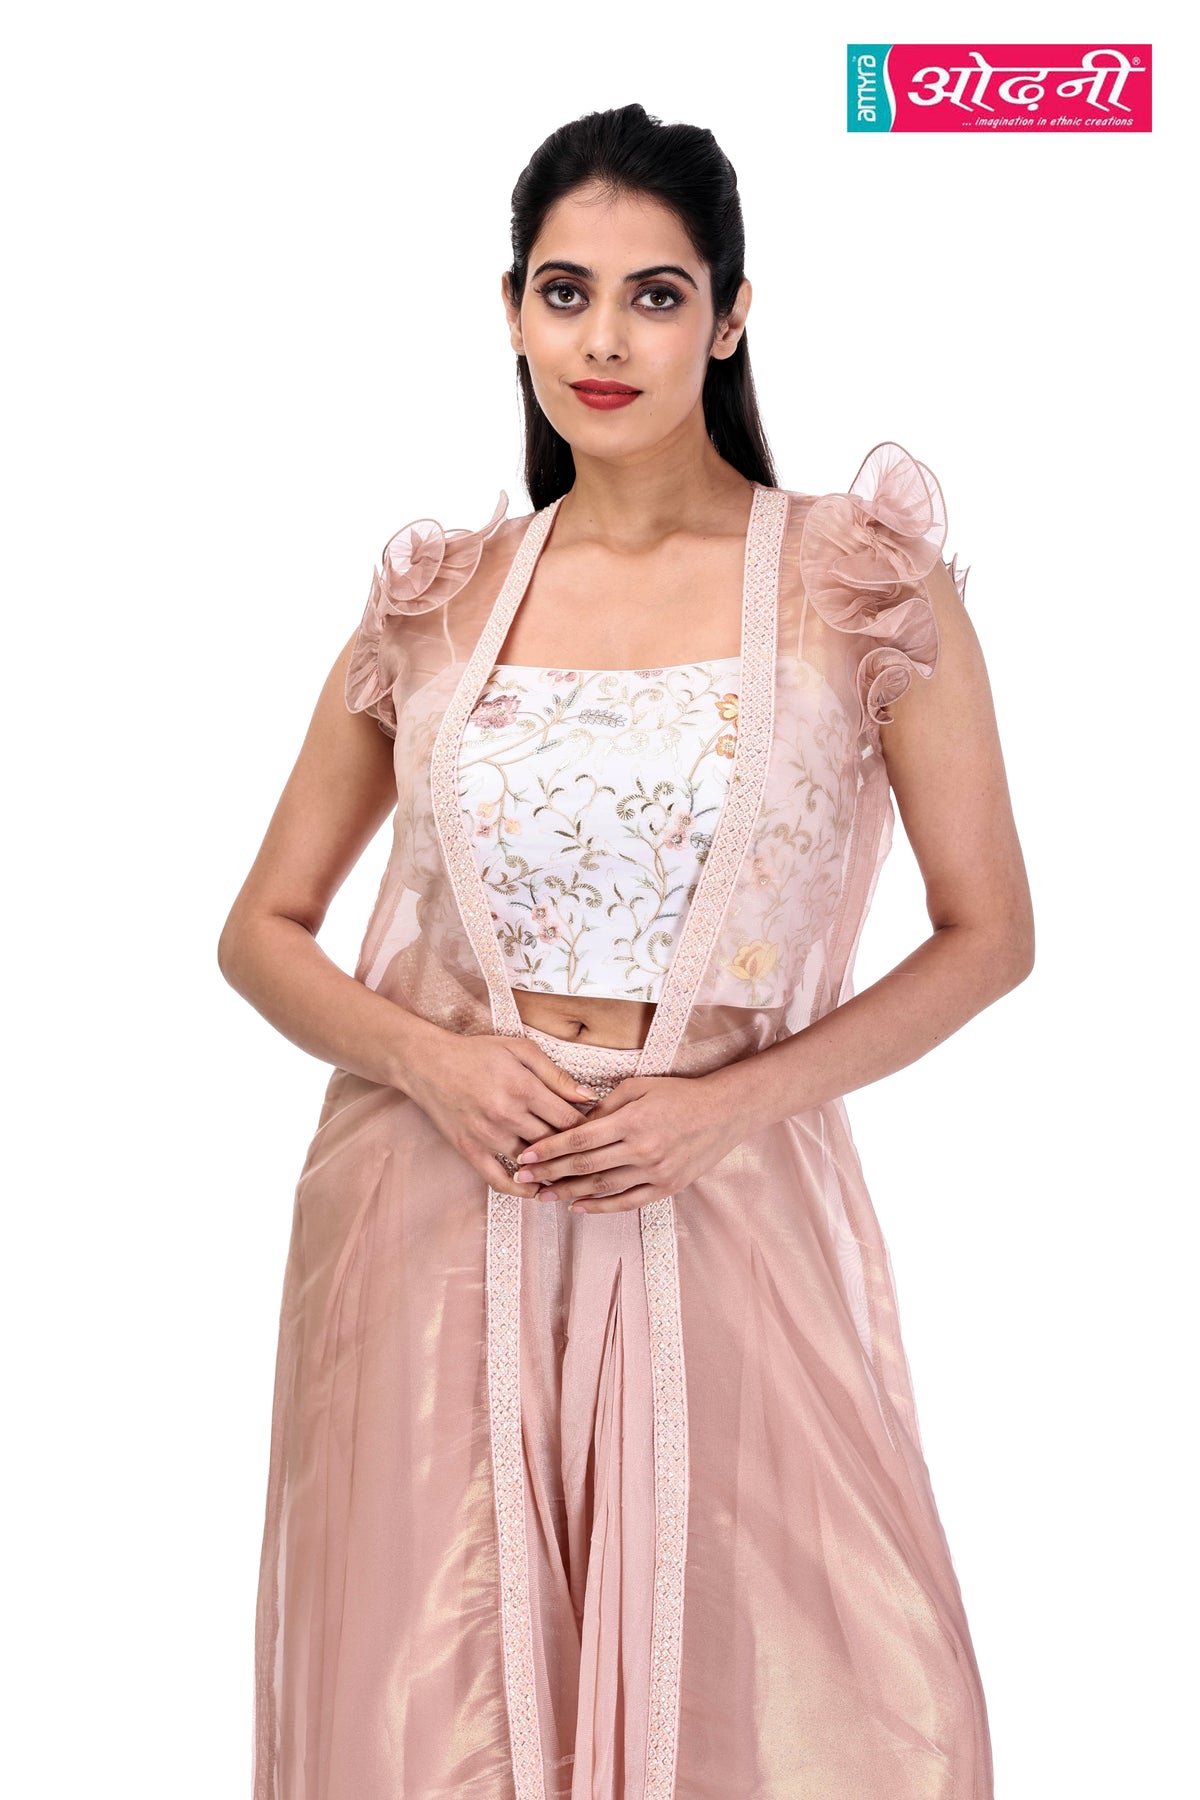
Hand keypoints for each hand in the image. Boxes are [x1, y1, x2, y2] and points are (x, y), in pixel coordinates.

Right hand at [400, 1027, 602, 1197]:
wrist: (428, 1063)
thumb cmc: (478, 1053)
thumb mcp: (521, 1051)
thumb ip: (556, 1076)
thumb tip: (589, 1097)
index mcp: (523, 1088)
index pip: (569, 1120)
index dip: (590, 1129)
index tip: (601, 1133)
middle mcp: (507, 1115)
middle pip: (554, 1143)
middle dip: (576, 1150)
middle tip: (594, 1156)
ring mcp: (487, 1136)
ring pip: (532, 1164)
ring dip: (553, 1170)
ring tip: (574, 1175)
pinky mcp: (470, 1151)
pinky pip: (499, 1180)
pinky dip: (521, 1191)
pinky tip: (537, 1191)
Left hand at [509, 1070, 749, 1212]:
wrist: (723, 1112)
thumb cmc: (678, 1094)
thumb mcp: (638, 1087)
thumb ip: (605, 1105)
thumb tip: (574, 1123)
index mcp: (631, 1120)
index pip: (580, 1139)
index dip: (549, 1149)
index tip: (526, 1156)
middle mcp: (641, 1149)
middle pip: (584, 1166)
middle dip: (549, 1173)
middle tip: (523, 1179)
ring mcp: (654, 1171)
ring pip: (602, 1187)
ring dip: (568, 1193)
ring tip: (543, 1196)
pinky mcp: (666, 1186)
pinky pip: (627, 1201)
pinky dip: (600, 1207)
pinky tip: (578, 1207)